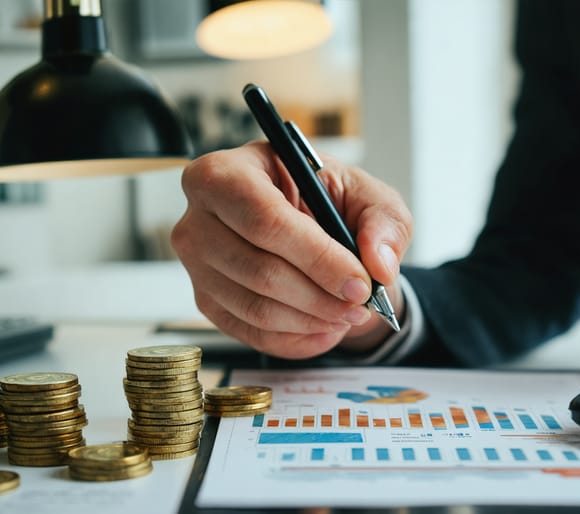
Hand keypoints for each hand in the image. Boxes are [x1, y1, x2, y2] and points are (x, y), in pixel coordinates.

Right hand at [171, 142, 411, 359]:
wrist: (310, 227)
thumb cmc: (330, 202)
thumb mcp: (369, 198)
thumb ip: (384, 223)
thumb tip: (378, 264)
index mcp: (230, 170)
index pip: (266, 221)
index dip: (318, 258)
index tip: (360, 282)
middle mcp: (198, 215)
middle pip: (258, 269)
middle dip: (320, 296)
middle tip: (361, 304)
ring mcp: (196, 263)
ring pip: (255, 307)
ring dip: (312, 320)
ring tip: (348, 315)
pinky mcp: (205, 299)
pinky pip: (249, 331)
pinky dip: (295, 339)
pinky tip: (325, 328)